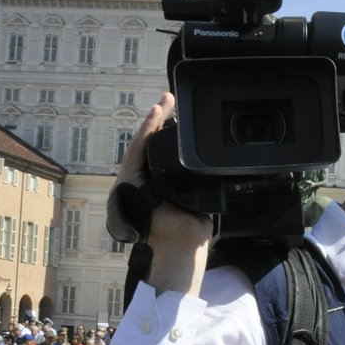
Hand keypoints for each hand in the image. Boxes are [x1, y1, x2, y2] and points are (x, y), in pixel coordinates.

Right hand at [118, 94, 213, 294]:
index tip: (178, 115)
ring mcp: (135, 181)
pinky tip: (154, 116)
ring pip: (142, 144)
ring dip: (153, 121)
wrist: (181, 245)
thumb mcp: (198, 200)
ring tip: (163, 102)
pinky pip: (137, 152)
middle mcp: (146, 180)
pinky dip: (145, 132)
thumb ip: (199, 183)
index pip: (161, 153)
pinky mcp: (129, 182)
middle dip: (159, 120)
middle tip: (169, 98)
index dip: (167, 133)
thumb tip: (214, 169)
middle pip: (150, 144)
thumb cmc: (190, 232)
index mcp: (160, 184)